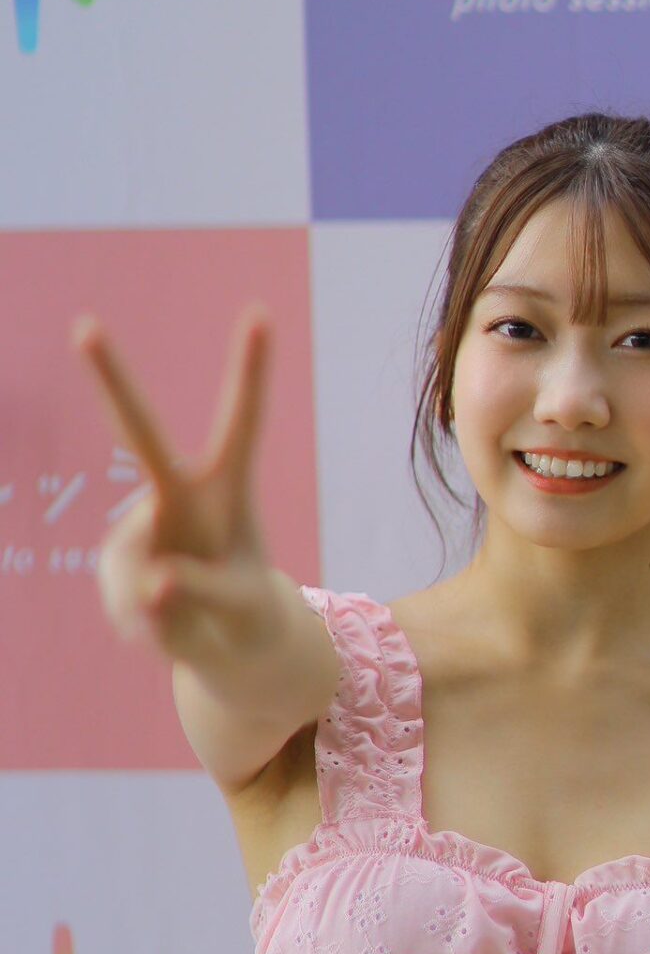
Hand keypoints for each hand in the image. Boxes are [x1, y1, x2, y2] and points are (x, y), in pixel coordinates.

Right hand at [72, 304, 284, 668]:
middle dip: (112, 380)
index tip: (260, 313)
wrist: (225, 640)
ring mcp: (141, 523)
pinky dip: (140, 623)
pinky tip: (158, 620)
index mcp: (229, 488)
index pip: (243, 423)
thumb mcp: (244, 609)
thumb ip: (205, 593)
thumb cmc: (248, 612)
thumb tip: (153, 583)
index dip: (250, 371)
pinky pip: (121, 596)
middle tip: (85, 326)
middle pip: (142, 433)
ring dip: (158, 610)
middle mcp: (178, 493)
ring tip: (188, 615)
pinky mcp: (116, 556)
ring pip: (134, 568)